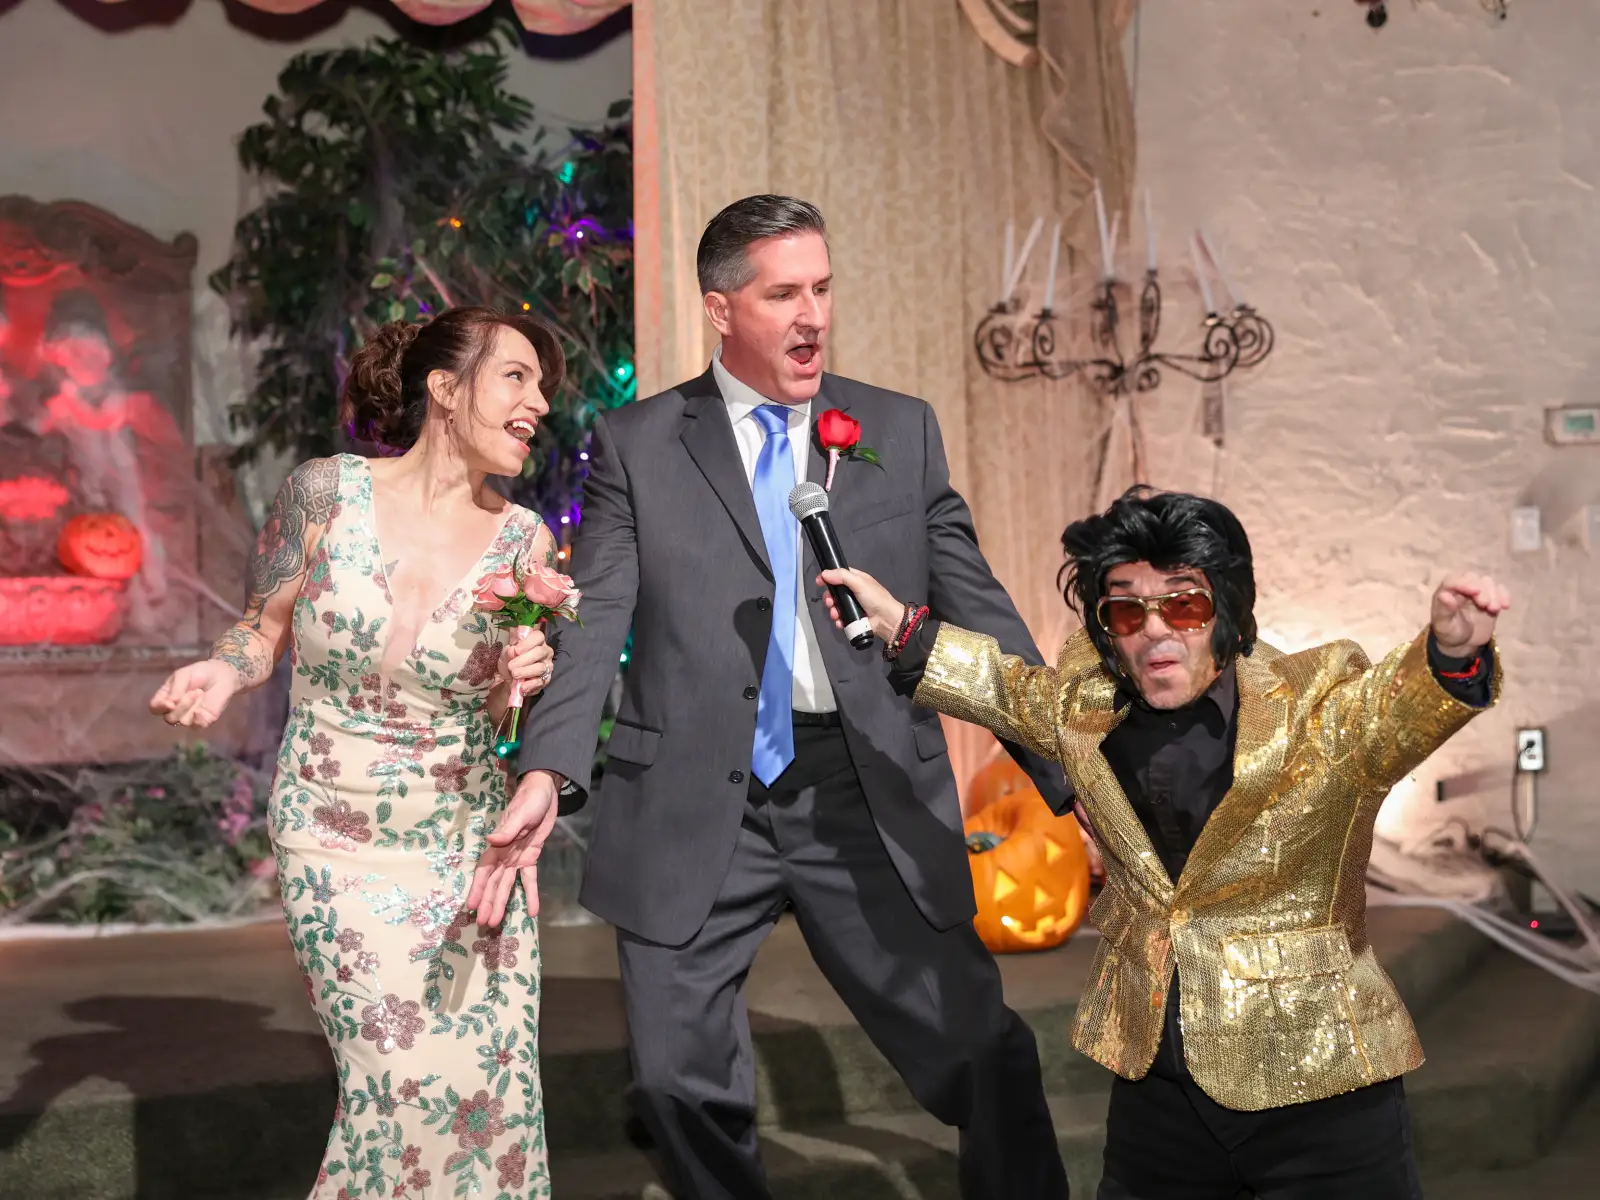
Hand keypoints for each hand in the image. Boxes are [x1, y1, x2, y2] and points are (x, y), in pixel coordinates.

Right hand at [149, 659, 239, 727]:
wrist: (221, 674)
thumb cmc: (199, 673)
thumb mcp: (183, 675)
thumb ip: (175, 688)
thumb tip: (170, 703)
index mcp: (166, 697)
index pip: (155, 708)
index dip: (159, 707)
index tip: (170, 702)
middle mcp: (175, 710)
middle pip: (169, 718)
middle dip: (180, 706)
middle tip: (193, 692)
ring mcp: (189, 716)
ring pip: (182, 721)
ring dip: (190, 708)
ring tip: (200, 693)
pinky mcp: (204, 720)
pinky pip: (197, 727)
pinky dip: (197, 720)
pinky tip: (201, 710)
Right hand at [467, 769, 560, 927]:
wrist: (545, 794)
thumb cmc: (528, 801)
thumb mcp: (519, 814)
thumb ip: (507, 830)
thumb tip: (491, 841)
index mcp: (497, 845)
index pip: (485, 871)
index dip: (478, 888)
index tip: (471, 906)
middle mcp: (504, 855)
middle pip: (494, 883)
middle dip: (489, 902)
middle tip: (484, 924)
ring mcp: (517, 858)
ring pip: (508, 885)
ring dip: (503, 903)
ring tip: (498, 922)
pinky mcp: (531, 857)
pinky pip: (530, 879)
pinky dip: (531, 894)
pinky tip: (532, 910)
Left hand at [497, 625, 554, 696]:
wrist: (509, 679)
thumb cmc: (510, 662)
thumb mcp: (505, 655)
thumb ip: (508, 651)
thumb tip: (512, 650)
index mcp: (536, 642)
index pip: (538, 636)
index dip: (528, 642)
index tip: (516, 650)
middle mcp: (545, 652)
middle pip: (540, 652)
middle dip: (524, 659)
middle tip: (511, 666)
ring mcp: (547, 666)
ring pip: (540, 667)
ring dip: (526, 671)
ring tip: (514, 675)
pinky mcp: (546, 680)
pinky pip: (540, 682)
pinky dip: (530, 684)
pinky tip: (522, 686)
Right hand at [816, 568, 905, 641]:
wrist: (886, 619)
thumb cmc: (875, 598)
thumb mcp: (859, 582)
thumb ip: (841, 576)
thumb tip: (824, 573)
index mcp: (856, 579)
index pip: (838, 575)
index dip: (828, 578)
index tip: (819, 582)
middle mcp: (853, 591)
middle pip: (834, 592)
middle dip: (829, 598)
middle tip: (830, 602)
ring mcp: (852, 605)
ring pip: (835, 606)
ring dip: (833, 610)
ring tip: (836, 615)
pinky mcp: (852, 618)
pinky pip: (840, 618)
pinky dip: (838, 620)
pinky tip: (840, 622)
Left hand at [1430, 572, 1509, 656]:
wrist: (1464, 644)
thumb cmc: (1450, 633)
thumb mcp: (1444, 625)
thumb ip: (1444, 610)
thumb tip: (1444, 595)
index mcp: (1446, 592)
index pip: (1454, 580)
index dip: (1464, 583)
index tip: (1475, 591)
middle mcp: (1461, 588)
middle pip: (1472, 578)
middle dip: (1481, 589)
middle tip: (1486, 605)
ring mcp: (1477, 592)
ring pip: (1487, 582)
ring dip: (1493, 593)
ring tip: (1494, 609)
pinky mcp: (1491, 597)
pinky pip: (1499, 590)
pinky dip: (1504, 595)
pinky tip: (1505, 606)